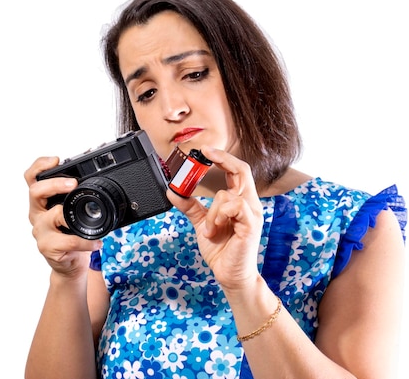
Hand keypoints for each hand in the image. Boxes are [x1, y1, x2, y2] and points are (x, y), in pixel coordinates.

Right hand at [24, 156, 102, 277]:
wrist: (69, 263)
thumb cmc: (71, 234)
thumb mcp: (72, 212)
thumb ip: (76, 198)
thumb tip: (100, 181)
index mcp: (42, 201)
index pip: (32, 178)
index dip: (40, 166)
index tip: (55, 160)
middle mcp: (37, 213)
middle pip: (35, 191)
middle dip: (54, 184)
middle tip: (72, 184)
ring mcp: (40, 230)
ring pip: (51, 216)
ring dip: (70, 215)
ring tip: (87, 217)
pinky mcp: (48, 247)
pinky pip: (68, 241)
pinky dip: (85, 241)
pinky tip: (95, 242)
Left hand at [166, 146, 263, 290]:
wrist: (229, 274)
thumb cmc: (222, 249)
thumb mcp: (201, 223)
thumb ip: (190, 206)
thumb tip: (173, 191)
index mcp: (240, 201)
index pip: (237, 171)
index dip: (223, 158)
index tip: (205, 150)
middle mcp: (249, 204)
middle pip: (242, 170)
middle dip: (222, 159)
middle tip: (204, 154)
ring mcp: (252, 214)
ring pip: (227, 194)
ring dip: (211, 211)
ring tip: (208, 229)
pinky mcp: (251, 225)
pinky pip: (235, 207)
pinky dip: (219, 216)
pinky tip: (214, 230)